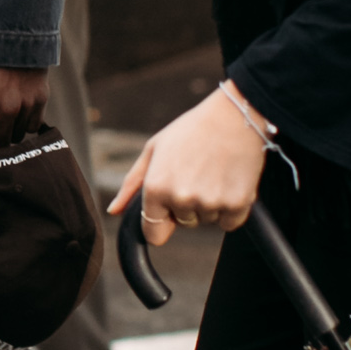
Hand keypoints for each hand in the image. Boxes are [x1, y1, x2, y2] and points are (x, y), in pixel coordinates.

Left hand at [0, 62, 48, 154]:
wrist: (10, 33)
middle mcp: (8, 109)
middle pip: (3, 143)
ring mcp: (27, 104)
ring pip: (20, 135)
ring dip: (11, 130)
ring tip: (4, 110)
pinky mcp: (42, 99)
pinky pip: (34, 124)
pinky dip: (26, 121)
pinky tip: (19, 108)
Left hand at [107, 85, 266, 244]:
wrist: (234, 115)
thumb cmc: (191, 130)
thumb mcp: (153, 150)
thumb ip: (131, 184)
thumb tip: (113, 211)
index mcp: (156, 187)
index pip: (153, 234)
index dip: (161, 221)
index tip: (170, 207)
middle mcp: (181, 198)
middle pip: (184, 224)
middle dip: (188, 205)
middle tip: (197, 174)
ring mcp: (210, 202)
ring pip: (207, 221)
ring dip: (210, 205)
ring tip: (213, 172)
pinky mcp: (237, 204)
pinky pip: (230, 222)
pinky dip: (232, 208)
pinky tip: (229, 181)